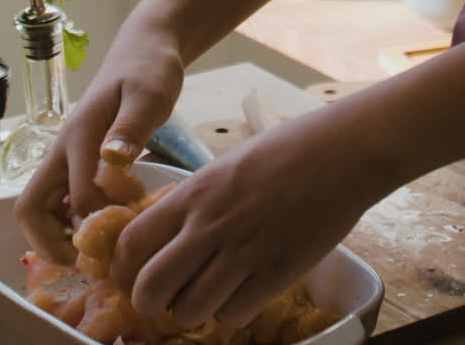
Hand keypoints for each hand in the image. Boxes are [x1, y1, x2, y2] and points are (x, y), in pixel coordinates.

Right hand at [14, 17, 183, 263]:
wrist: (146, 48)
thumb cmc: (149, 69)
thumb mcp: (149, 94)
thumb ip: (131, 127)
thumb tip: (113, 159)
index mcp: (79, 135)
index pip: (76, 196)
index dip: (96, 223)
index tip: (126, 233)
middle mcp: (64, 148)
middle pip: (32, 208)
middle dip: (52, 242)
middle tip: (89, 259)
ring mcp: (68, 154)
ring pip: (42, 206)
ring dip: (60, 233)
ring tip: (98, 246)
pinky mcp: (78, 157)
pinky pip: (61, 197)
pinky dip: (73, 218)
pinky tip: (106, 221)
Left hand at [111, 103, 381, 328]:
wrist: (341, 152)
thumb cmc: (286, 149)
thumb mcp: (227, 165)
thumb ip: (196, 198)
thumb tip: (169, 228)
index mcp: (195, 193)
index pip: (132, 243)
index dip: (124, 269)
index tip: (131, 274)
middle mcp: (211, 226)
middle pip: (151, 288)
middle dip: (150, 302)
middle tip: (164, 296)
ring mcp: (243, 252)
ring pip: (190, 311)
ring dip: (192, 310)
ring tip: (207, 295)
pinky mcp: (276, 274)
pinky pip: (234, 314)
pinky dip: (231, 311)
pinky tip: (241, 292)